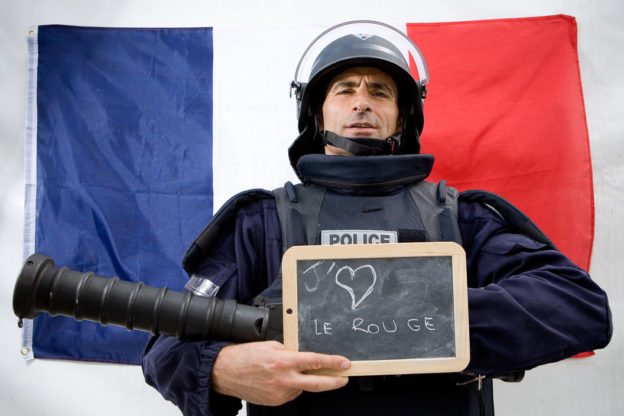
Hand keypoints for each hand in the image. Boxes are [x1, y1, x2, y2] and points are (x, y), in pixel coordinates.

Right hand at [211, 340, 350, 405]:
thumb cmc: (244, 356)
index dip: (332, 363)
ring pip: (302, 387)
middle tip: (344, 379)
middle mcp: (284, 380)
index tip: (344, 363)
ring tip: (289, 371)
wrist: (225, 372)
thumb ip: (289, 351)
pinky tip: (280, 379)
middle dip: (334, 382)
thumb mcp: (270, 346)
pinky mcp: (275, 402)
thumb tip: (304, 356)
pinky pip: (291, 393)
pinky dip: (291, 386)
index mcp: (283, 362)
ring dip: (303, 380)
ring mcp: (280, 393)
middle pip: (317, 384)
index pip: (315, 362)